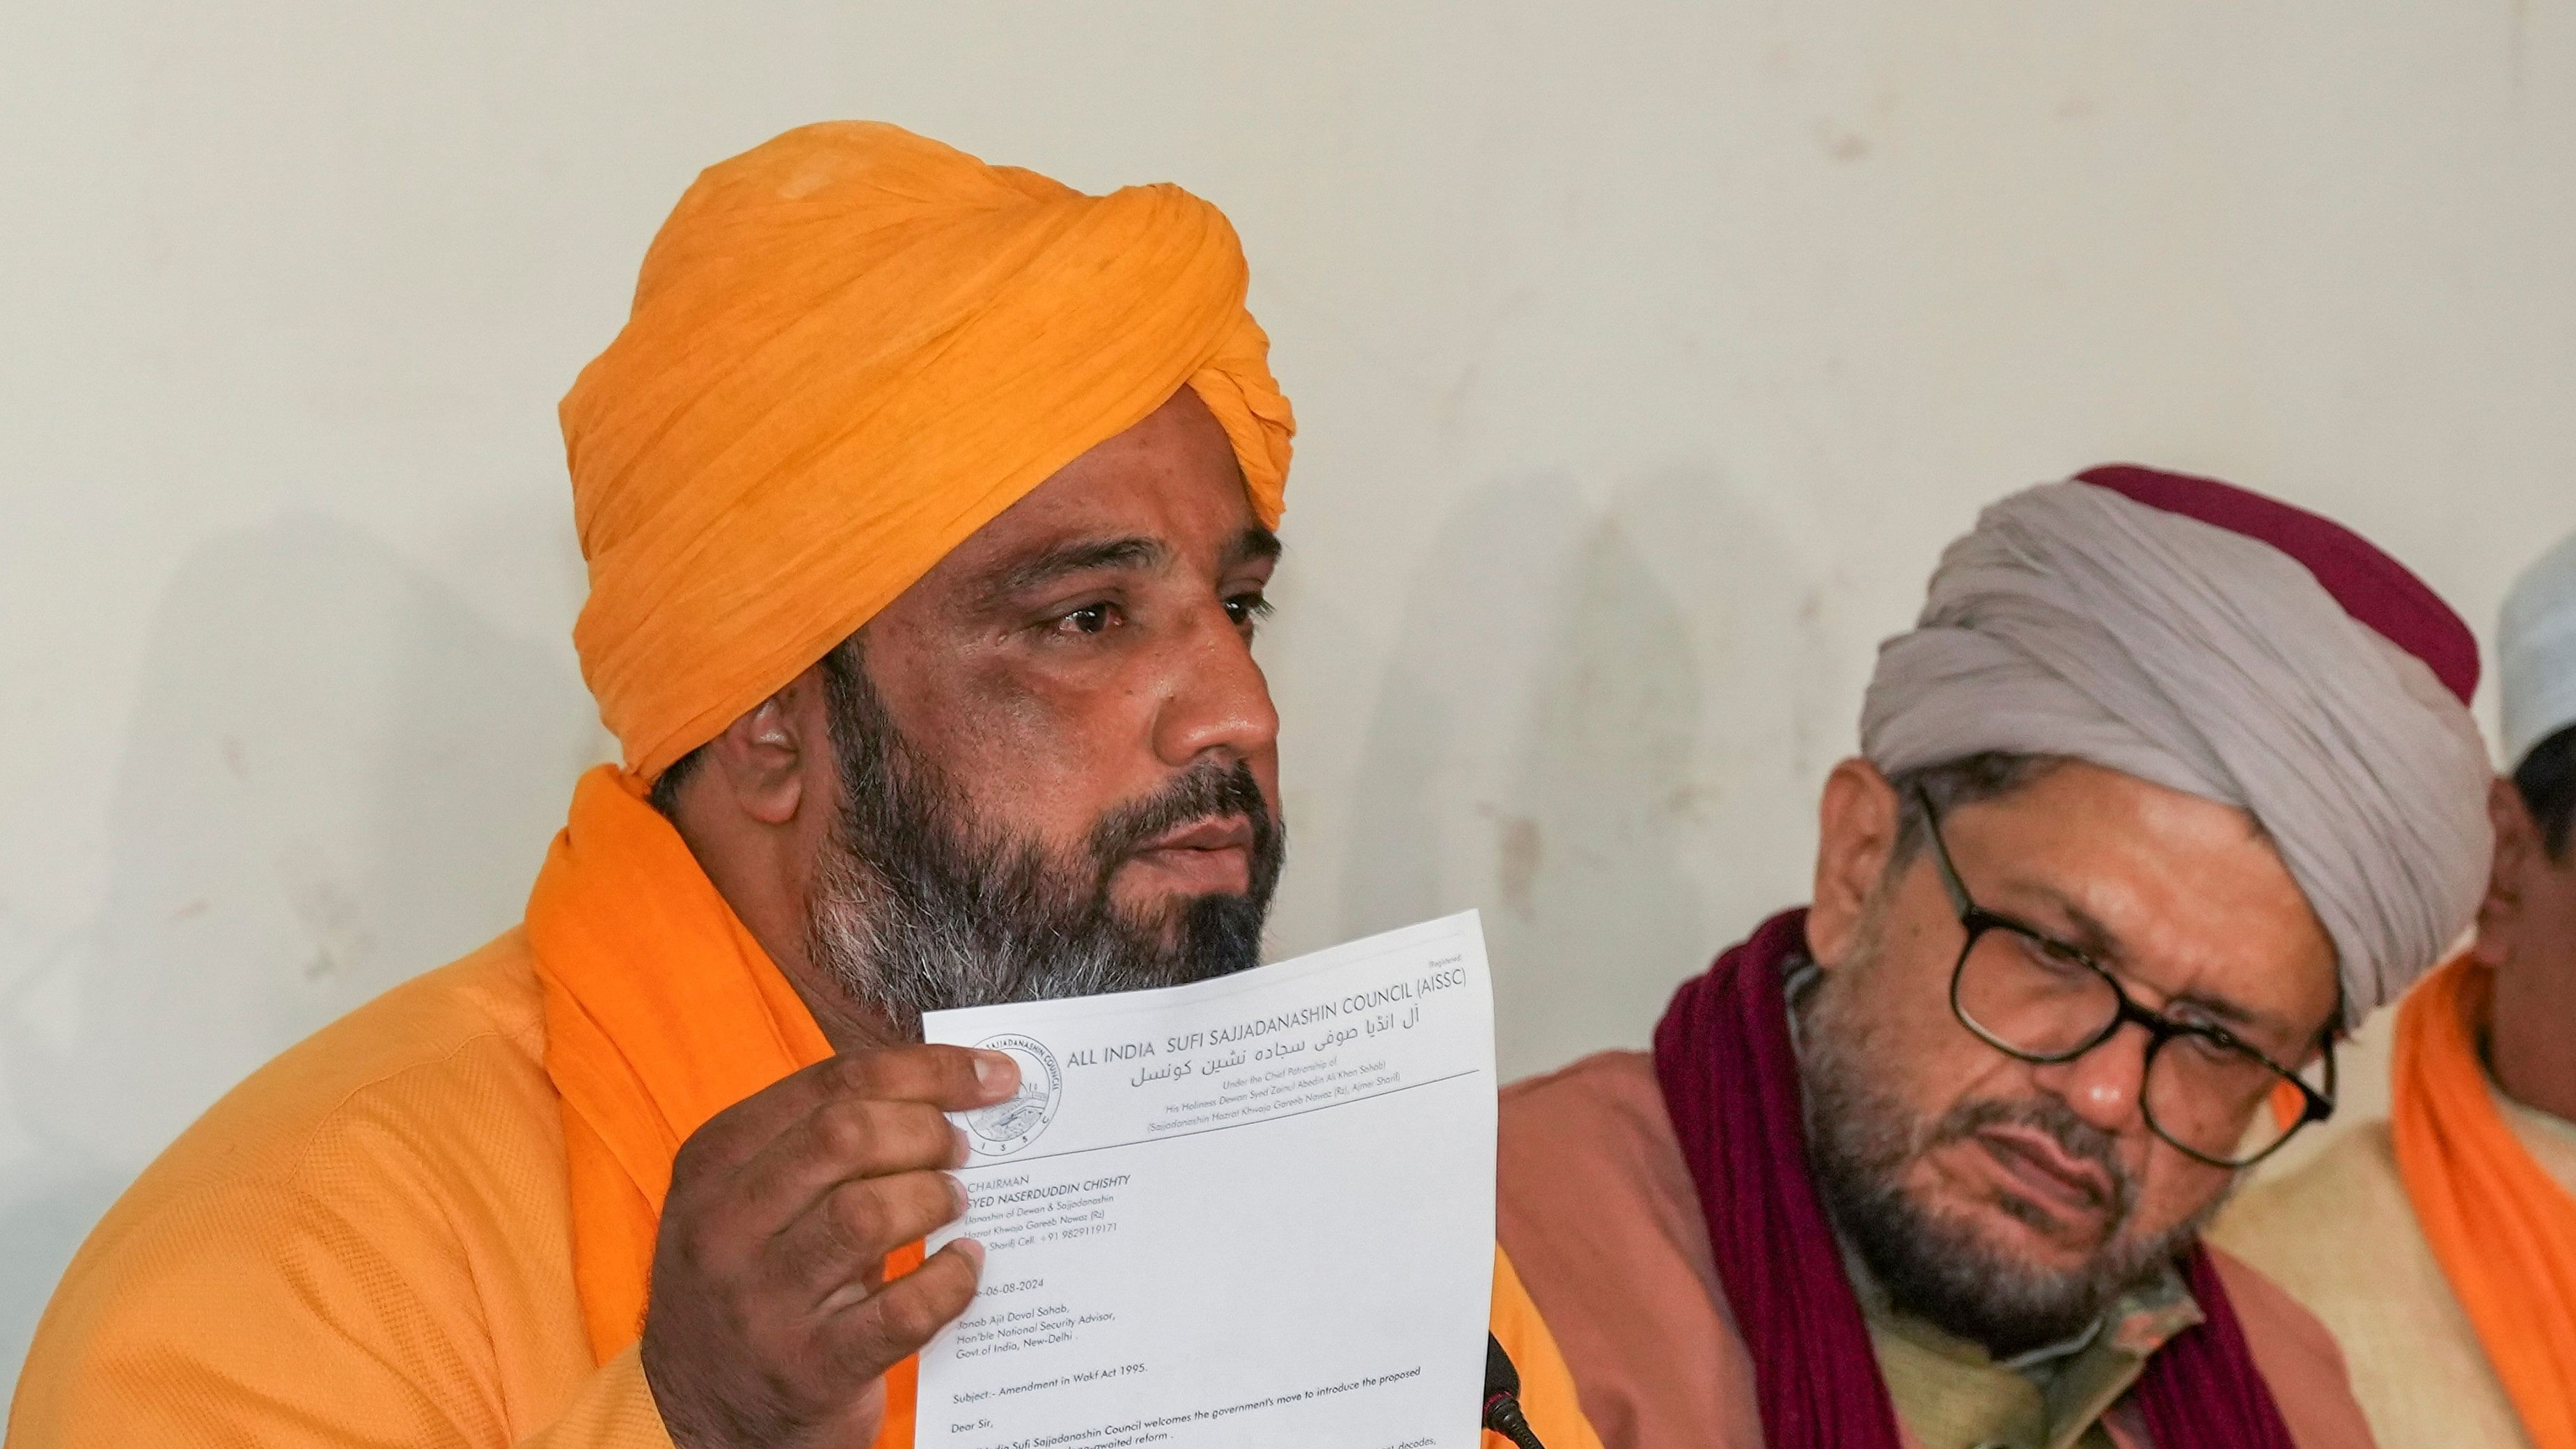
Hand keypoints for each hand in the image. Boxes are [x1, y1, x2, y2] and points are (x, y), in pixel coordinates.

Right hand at [639, 1044, 1019, 1448]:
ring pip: (866, 1214)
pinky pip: (901, 1310)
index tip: (992, 1075)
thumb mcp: (754, 1202)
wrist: (699, 1417)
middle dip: (927, 1131)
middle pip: (846, 1136)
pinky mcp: (809, 1369)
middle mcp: (725, 1226)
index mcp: (714, 1162)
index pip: (831, 1082)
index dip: (926, 1070)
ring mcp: (762, 1302)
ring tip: (954, 1203)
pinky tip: (963, 1266)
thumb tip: (951, 1091)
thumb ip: (827, 1146)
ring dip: (933, 1198)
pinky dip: (950, 1280)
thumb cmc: (754, 1285)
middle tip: (961, 1150)